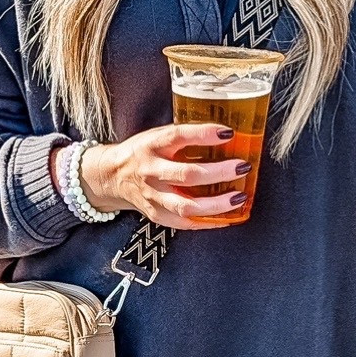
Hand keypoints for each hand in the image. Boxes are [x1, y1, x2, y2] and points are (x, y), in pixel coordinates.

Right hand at [79, 123, 254, 229]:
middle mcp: (150, 171)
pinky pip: (185, 222)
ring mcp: (152, 196)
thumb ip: (185, 136)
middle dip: (220, 172)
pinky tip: (228, 217)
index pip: (178, 136)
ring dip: (217, 204)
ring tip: (238, 197)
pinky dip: (209, 221)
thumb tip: (228, 136)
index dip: (204, 134)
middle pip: (187, 175)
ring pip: (187, 206)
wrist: (113, 176)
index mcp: (151, 145)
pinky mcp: (156, 214)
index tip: (228, 133)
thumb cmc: (143, 152)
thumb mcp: (158, 136)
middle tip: (242, 167)